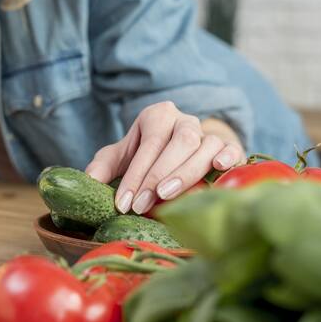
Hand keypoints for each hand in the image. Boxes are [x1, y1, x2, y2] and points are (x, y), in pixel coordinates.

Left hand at [85, 102, 245, 214]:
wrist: (177, 153)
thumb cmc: (146, 157)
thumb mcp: (121, 157)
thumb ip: (104, 166)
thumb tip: (89, 181)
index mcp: (158, 115)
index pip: (149, 144)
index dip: (136, 175)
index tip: (124, 203)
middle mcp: (185, 121)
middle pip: (179, 142)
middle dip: (159, 175)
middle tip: (141, 205)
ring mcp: (209, 133)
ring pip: (205, 145)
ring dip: (186, 172)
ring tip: (166, 196)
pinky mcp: (228, 147)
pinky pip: (231, 148)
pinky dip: (227, 157)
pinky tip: (218, 168)